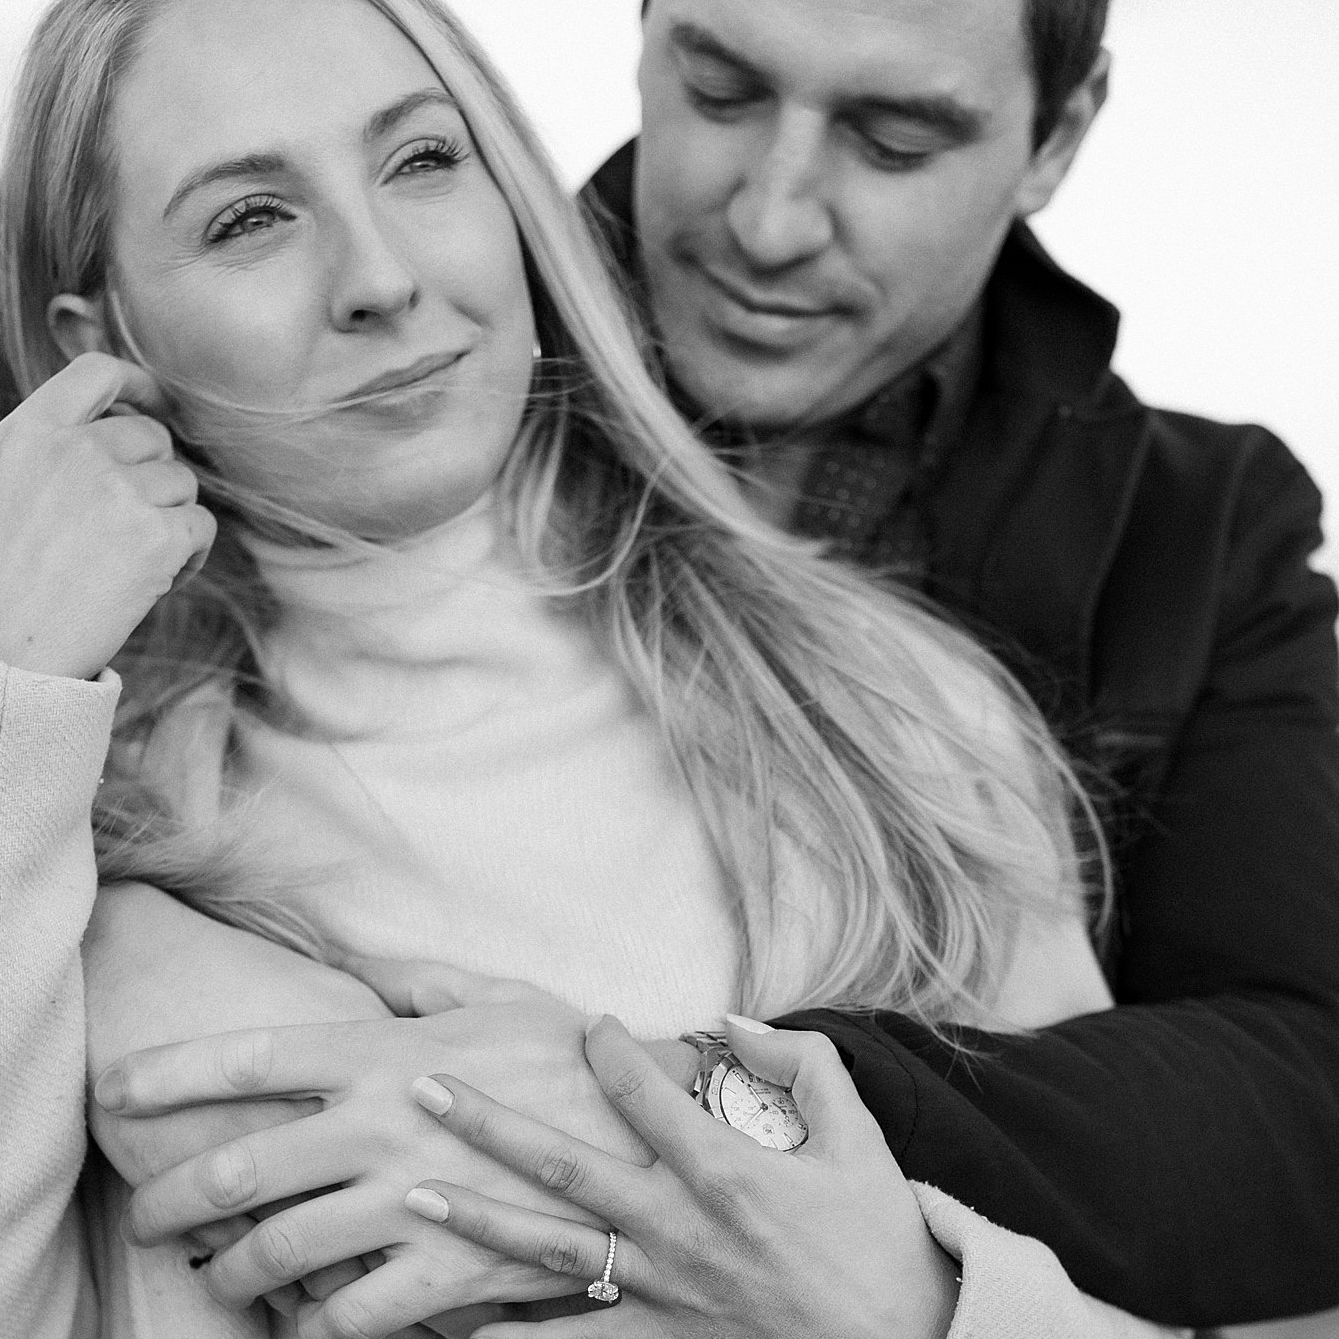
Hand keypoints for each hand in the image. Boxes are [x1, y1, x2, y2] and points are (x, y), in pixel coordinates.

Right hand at [0, 352, 214, 678]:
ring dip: (171, 518)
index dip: (138, 384)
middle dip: (152, 475)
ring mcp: (122, 492)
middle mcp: (78, 452)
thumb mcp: (4, 485)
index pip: (97, 373)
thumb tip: (104, 434)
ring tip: (138, 560)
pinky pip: (201, 526)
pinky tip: (160, 580)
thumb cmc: (0, 579)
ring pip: (182, 484)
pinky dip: (191, 554)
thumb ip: (47, 452)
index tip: (157, 403)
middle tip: (131, 523)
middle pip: (153, 437)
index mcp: (30, 432)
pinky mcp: (158, 538)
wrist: (1, 651)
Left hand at [94, 982, 656, 1334]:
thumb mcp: (496, 992)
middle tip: (144, 1213)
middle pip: (237, 1171)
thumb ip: (411, 974)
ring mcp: (412, 1204)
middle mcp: (383, 1128)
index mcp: (388, 1053)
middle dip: (170, 1198)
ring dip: (232, 1275)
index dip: (172, 1071)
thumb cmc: (570, 1050)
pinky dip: (316, 1328)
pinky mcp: (450, 1271)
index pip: (253, 1057)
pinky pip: (353, 1319)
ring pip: (279, 1257)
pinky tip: (307, 1325)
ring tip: (221, 1278)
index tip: (118, 1088)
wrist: (657, 1128)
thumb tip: (347, 948)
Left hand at [401, 1017, 960, 1338]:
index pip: (643, 1091)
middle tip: (426, 1086)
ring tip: (416, 1194)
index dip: (609, 1047)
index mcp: (725, 1169)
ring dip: (477, 1217)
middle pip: (563, 1163)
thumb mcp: (858, 1134)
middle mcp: (677, 1226)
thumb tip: (729, 1024)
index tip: (586, 1022)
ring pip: (548, 1250)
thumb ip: (799, 1063)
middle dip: (489, 1122)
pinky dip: (512, 1332)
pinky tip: (454, 1326)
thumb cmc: (877, 1235)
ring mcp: (660, 1290)